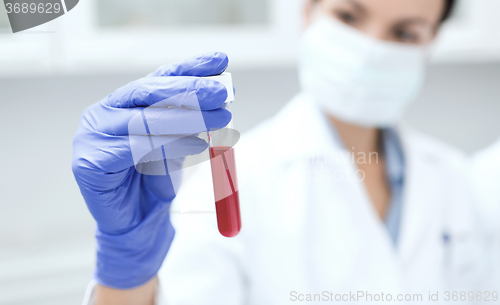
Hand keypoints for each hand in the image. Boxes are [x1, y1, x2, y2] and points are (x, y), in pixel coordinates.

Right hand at [72, 52, 230, 288]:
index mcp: (125, 102)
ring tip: (220, 118)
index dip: (190, 68)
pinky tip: (198, 146)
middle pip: (149, 92)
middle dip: (190, 90)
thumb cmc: (156, 179)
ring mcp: (93, 134)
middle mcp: (105, 112)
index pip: (159, 78)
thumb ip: (192, 122)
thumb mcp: (180, 143)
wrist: (135, 222)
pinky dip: (171, 146)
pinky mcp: (89, 162)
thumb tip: (221, 97)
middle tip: (221, 91)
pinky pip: (136, 149)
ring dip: (188, 118)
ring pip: (144, 120)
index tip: (220, 60)